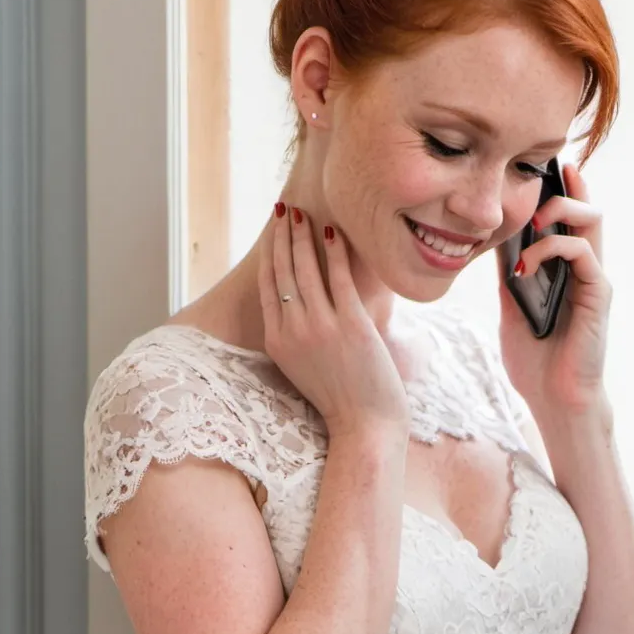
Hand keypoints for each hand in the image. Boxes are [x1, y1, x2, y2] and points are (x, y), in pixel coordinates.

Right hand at [258, 204, 409, 437]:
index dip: (270, 253)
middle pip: (283, 271)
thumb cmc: (340, 396)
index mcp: (276, 340)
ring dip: (303, 236)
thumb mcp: (302, 366)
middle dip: (282, 236)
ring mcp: (320, 326)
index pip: (268, 285)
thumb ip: (294, 334)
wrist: (364, 424)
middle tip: (284, 210)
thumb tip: (297, 302)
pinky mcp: (350, 323)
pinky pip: (339, 278)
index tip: (273, 230)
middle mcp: (293, 330)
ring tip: (303, 213)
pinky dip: (335, 252)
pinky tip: (333, 231)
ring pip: (306, 270)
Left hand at [498, 164, 611, 415]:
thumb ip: (510, 271)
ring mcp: (594, 279)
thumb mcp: (512, 305)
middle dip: (563, 186)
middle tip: (533, 181)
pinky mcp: (598, 294)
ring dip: (558, 210)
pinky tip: (524, 267)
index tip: (536, 164)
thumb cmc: (535, 360)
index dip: (558, 187)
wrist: (554, 401)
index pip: (568, 217)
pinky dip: (551, 248)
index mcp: (567, 270)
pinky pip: (582, 252)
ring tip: (529, 222)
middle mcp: (585, 269)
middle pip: (586, 208)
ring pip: (592, 220)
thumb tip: (492, 236)